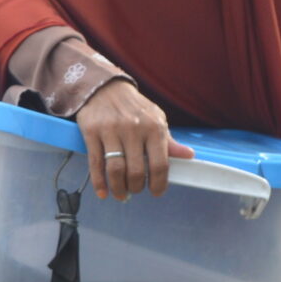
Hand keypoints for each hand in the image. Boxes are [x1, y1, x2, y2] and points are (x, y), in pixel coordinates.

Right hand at [75, 80, 192, 201]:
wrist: (105, 87)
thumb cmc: (135, 107)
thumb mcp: (156, 119)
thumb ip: (169, 141)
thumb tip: (189, 155)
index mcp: (153, 128)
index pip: (160, 164)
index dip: (159, 184)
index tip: (156, 192)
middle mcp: (133, 129)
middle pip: (136, 171)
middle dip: (136, 187)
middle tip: (135, 191)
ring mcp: (111, 131)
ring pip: (115, 169)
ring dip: (118, 188)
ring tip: (121, 194)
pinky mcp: (91, 132)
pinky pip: (95, 163)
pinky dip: (99, 182)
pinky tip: (103, 193)